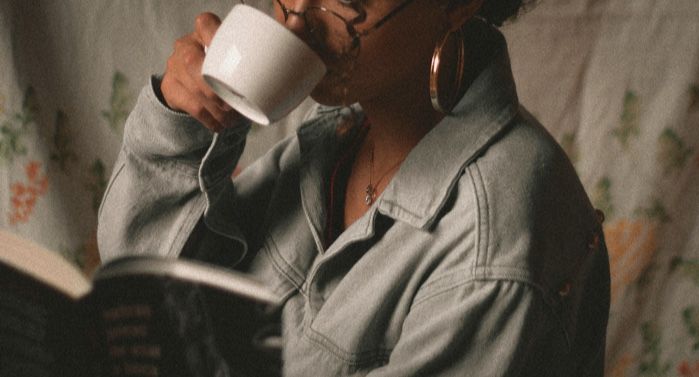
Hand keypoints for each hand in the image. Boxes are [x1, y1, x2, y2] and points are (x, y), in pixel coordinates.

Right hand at [161, 13, 239, 131]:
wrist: (189, 85)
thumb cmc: (222, 69)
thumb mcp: (230, 59)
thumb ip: (247, 60)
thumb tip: (279, 71)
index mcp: (203, 34)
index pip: (205, 24)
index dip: (214, 36)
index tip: (231, 55)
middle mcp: (186, 46)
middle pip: (193, 62)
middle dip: (215, 88)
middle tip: (233, 104)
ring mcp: (175, 67)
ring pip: (193, 88)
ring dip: (217, 109)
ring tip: (232, 120)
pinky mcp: (170, 88)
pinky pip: (191, 106)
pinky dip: (210, 119)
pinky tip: (221, 124)